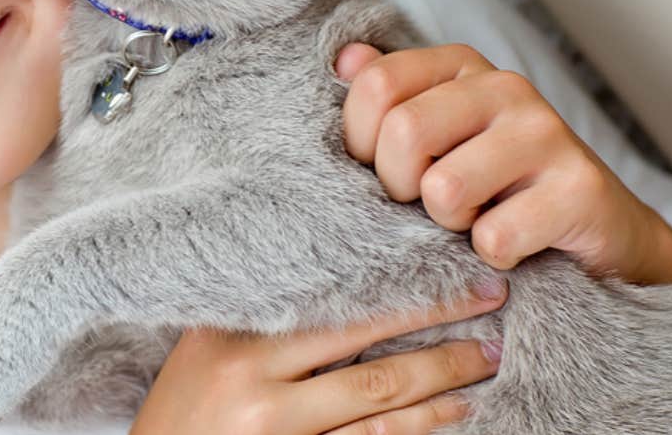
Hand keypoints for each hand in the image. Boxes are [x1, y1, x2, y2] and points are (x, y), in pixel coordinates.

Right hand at [129, 284, 505, 434]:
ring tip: (486, 356)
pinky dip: (420, 424)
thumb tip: (334, 275)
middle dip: (435, 313)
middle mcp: (252, 377)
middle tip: (490, 294)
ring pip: (378, 395)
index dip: (388, 277)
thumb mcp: (203, 354)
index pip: (323, 294)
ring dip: (443, 374)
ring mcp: (276, 428)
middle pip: (364, 337)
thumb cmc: (181, 418)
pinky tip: (454, 409)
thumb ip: (256, 317)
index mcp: (230, 335)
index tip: (437, 254)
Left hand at [334, 42, 671, 319]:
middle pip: (404, 133)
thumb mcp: (437, 136)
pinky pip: (494, 238)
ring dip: (450, 224)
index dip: (361, 142)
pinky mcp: (580, 188)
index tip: (384, 168)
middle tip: (431, 201)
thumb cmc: (497, 182)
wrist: (600, 230)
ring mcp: (548, 133)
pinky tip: (514, 243)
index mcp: (462, 66)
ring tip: (476, 218)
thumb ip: (388, 99)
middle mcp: (506, 86)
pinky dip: (492, 256)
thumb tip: (345, 59)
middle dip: (401, 186)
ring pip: (445, 189)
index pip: (376, 85)